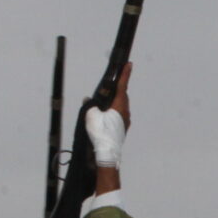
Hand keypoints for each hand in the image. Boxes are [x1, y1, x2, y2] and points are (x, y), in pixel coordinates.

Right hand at [86, 64, 131, 191]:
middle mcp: (125, 112)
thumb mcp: (91, 116)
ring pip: (121, 106)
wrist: (107, 154)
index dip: (125, 74)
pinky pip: (119, 115)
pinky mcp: (123, 128)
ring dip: (114, 101)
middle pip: (122, 96)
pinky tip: (105, 115)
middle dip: (118, 88)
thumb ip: (90, 105)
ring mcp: (126, 121)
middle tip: (114, 81)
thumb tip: (89, 100)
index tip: (129, 64)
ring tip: (105, 100)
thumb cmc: (100, 134)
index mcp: (119, 105)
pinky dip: (113, 111)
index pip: (122, 86)